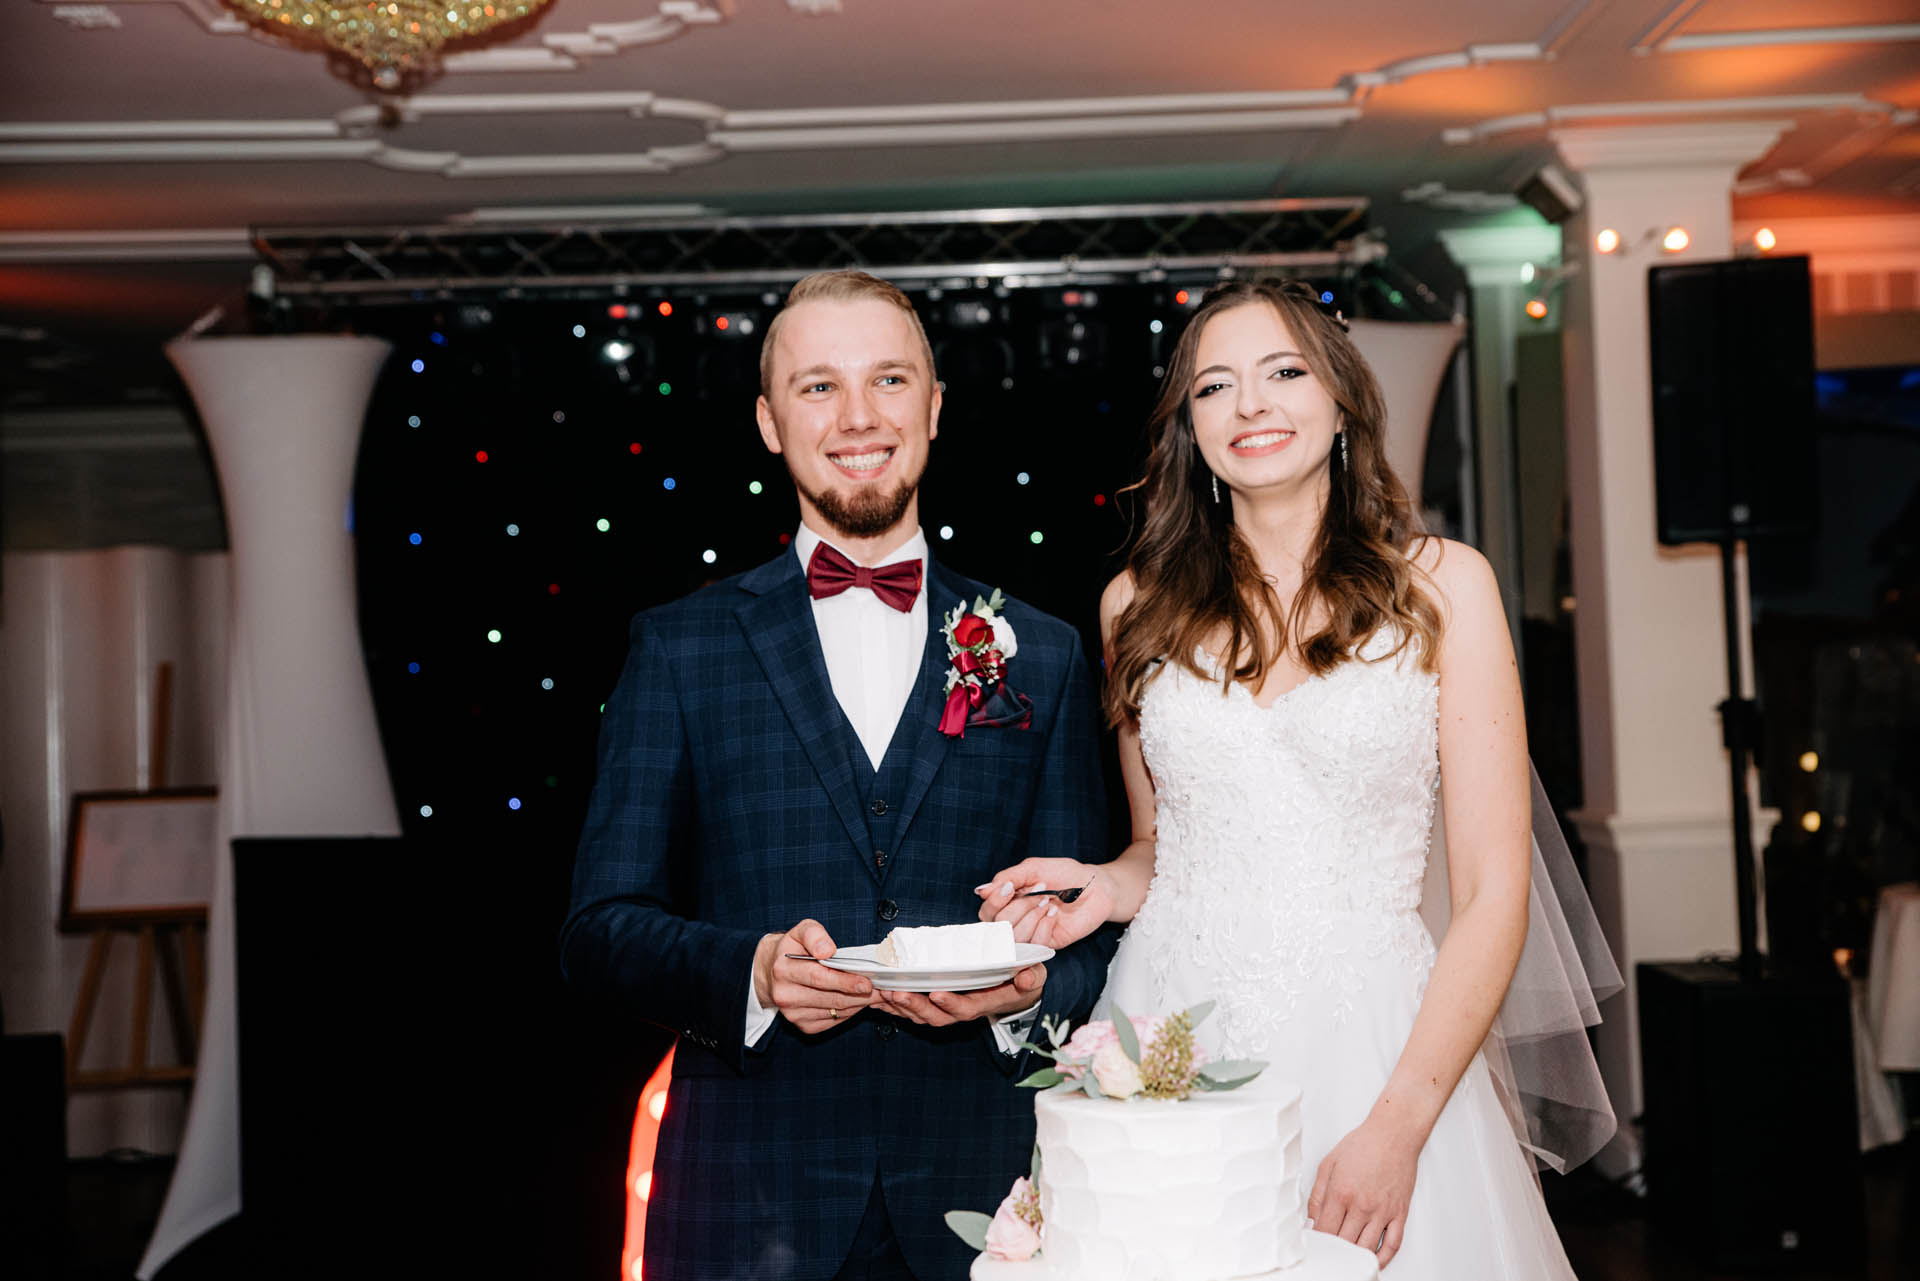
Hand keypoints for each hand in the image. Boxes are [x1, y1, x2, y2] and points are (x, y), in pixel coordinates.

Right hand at [752, 919, 876, 1034]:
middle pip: (832, 998)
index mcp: (784, 969)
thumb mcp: (801, 931)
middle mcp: (785, 995)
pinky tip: (856, 1000)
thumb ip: (814, 934)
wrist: (771, 972)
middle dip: (860, 994)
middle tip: (881, 988)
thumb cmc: (793, 949)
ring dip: (859, 1003)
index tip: (866, 982)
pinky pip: (834, 1020)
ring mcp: (793, 1014)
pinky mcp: (803, 1025)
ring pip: (837, 1011)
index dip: (845, 981)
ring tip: (875, 992)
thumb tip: (827, 950)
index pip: (819, 978)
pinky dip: (850, 1011)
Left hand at [873, 964, 1045, 1026]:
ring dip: (902, 1007)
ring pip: (923, 1015)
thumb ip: (1032, 976)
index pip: (967, 1008)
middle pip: (938, 1016)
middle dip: (916, 1007)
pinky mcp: (940, 1003)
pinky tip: (881, 995)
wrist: (1018, 988)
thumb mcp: (1035, 975)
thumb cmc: (1024, 978)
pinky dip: (898, 1005)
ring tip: (883, 993)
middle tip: (896, 994)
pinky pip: (917, 1009)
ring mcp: (951, 1008)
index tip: (936, 993)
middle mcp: (965, 1009)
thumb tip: (1026, 978)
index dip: (951, 1003)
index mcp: (986, 1002)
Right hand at [976, 858, 1111, 947]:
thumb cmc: (1066, 874)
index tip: (1010, 888)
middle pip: (998, 927)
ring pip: (1015, 937)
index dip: (994, 902)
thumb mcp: (1034, 868)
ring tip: (1048, 901)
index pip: (987, 912)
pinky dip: (1044, 925)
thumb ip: (1008, 878)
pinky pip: (1036, 944)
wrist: (1096, 886)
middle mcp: (1017, 920)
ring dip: (1031, 916)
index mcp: (1009, 901)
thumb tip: (980, 891)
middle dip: (1018, 907)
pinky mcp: (1048, 944)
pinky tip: (1054, 914)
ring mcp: (1032, 934)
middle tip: (1040, 891)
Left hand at [1306, 1116, 1420, 1267]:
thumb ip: (1317, 1194)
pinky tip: (1374, 1261)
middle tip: (1329, 1251)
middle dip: (1334, 1250)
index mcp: (1341, 1192)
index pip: (1325, 1229)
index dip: (1318, 1240)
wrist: (1393, 1134)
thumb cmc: (1362, 1145)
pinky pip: (1393, 1244)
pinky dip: (1383, 1258)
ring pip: (1367, 1247)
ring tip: (1347, 1258)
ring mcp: (1383, 1211)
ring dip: (1355, 1256)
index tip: (1314, 1242)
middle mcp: (1362, 1205)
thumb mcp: (1329, 1163)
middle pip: (1345, 1242)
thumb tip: (1311, 1219)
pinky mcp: (1399, 1213)